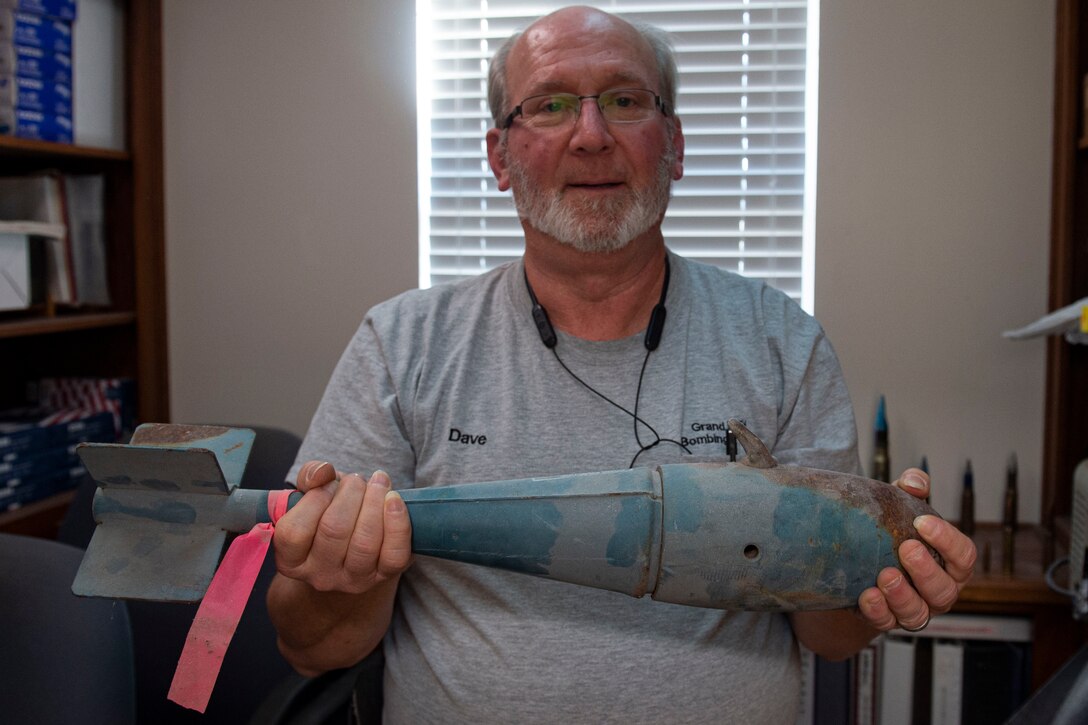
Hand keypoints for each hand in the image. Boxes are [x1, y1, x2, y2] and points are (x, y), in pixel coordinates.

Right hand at [272, 460, 412, 593]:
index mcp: (291, 559)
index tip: (329, 484)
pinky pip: (394, 554)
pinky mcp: (384, 576)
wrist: (357, 543)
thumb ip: (310, 476)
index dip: (315, 499)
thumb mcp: (312, 493)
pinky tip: (394, 499)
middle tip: (357, 480)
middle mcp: (319, 575)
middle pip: (334, 531)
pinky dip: (398, 523)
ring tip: (378, 483)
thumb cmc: (329, 513)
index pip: (295, 531)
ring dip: (375, 502)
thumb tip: (323, 472)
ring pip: (365, 542)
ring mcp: (353, 580)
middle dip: (350, 493)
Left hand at [857, 468, 976, 631]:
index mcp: (950, 563)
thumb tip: (915, 481)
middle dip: (926, 570)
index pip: (964, 555)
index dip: (947, 540)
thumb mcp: (901, 507)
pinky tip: (867, 595)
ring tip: (885, 575)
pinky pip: (887, 623)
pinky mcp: (888, 619)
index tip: (923, 522)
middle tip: (906, 548)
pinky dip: (878, 611)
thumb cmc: (892, 532)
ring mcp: (915, 608)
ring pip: (919, 613)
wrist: (860, 560)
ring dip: (903, 595)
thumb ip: (912, 490)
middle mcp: (939, 589)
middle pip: (945, 589)